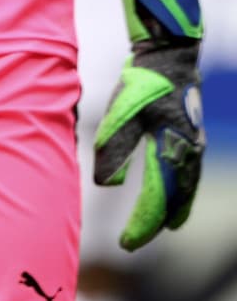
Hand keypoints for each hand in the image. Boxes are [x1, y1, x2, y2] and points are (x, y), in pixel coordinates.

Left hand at [93, 0, 204, 250]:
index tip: (126, 243)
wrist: (169, 57)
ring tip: (166, 227)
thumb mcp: (119, 116)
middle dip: (155, 221)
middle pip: (174, 196)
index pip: (156, 196)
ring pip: (187, 185)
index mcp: (169, 146)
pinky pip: (190, 172)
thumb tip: (108, 185)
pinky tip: (178, 200)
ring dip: (174, 208)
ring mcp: (192, 142)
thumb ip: (113, 151)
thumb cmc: (141, 86)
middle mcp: (186, 148)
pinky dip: (184, 191)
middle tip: (135, 243)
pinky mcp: (191, 136)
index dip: (142, 222)